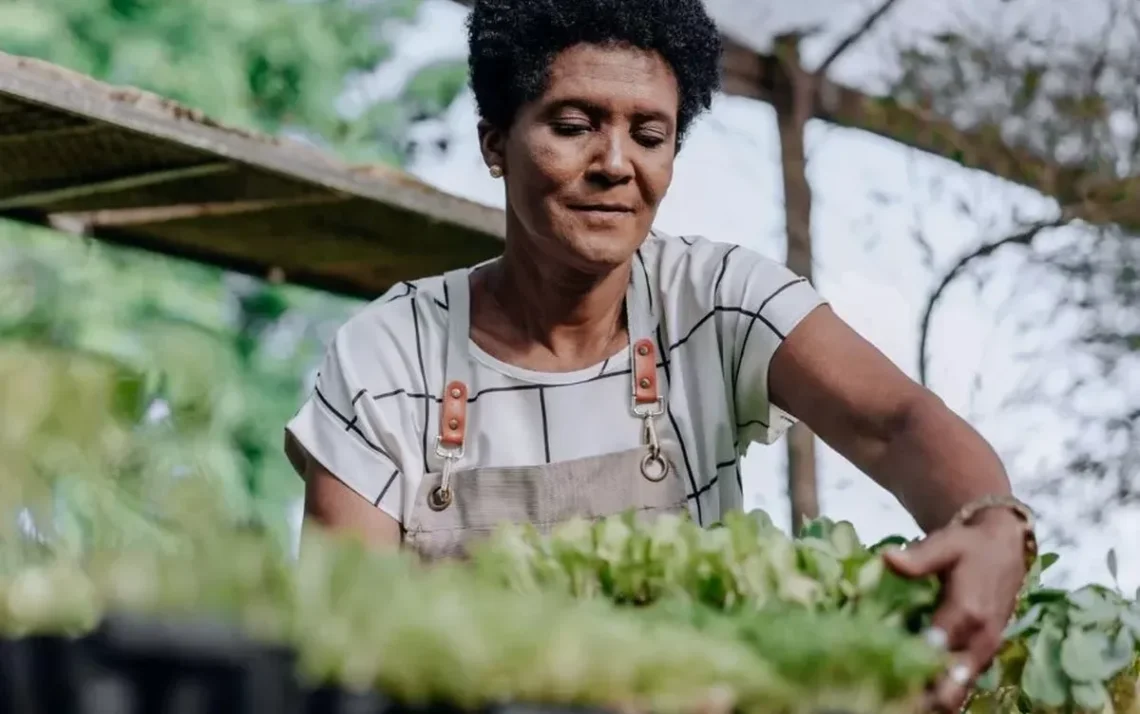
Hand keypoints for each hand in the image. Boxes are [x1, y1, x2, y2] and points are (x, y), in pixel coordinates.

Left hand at [883, 509, 1028, 711]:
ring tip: (895, 700)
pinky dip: (941, 692)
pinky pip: (963, 683)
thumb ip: (918, 557)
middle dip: (921, 695)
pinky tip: (913, 696)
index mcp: (969, 614)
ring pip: (959, 690)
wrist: (1004, 547)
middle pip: (952, 684)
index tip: (879, 675)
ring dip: (930, 698)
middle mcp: (980, 640)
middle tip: (886, 696)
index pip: (937, 652)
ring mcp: (984, 651)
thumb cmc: (970, 546)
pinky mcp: (983, 655)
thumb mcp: (945, 544)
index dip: (909, 667)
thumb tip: (888, 559)